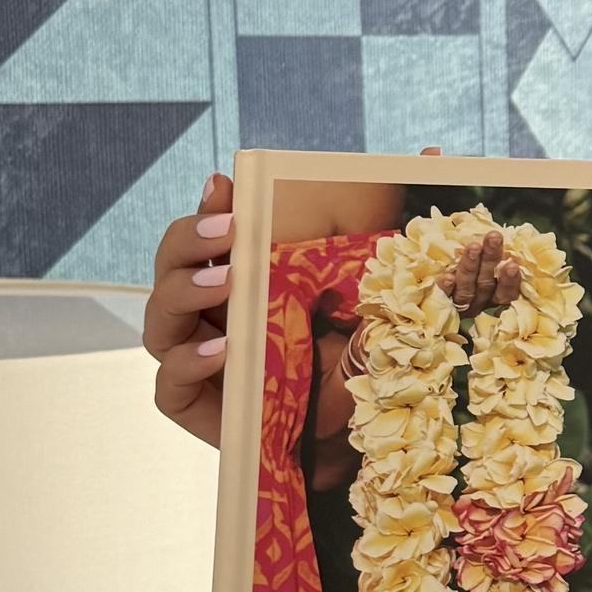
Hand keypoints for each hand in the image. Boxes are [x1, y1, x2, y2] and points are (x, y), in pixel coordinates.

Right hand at [142, 152, 448, 448]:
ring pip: (159, 317)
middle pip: (170, 262)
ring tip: (226, 282)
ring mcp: (195, 355)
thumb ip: (397, 222)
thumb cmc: (355, 357)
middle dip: (189, 238)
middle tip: (230, 231)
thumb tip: (433, 153)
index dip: (210, 204)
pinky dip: (186, 363)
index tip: (227, 184)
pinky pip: (167, 381)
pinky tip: (221, 350)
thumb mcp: (376, 287)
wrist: (348, 438)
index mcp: (239, 274)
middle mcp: (209, 310)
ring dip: (183, 292)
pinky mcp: (192, 403)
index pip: (209, 228)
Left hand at [442, 222, 519, 314]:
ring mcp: (459, 305)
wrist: (424, 297)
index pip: (506, 292)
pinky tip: (447, 277)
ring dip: (470, 267)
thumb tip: (498, 234)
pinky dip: (446, 288)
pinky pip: (443, 297)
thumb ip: (492, 256)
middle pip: (486, 284)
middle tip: (494, 238)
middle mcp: (478, 302)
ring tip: (473, 246)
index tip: (513, 264)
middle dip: (491, 260)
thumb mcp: (483, 264)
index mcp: (492, 296)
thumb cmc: (468, 268)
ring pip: (467, 289)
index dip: (510, 281)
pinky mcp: (440, 303)